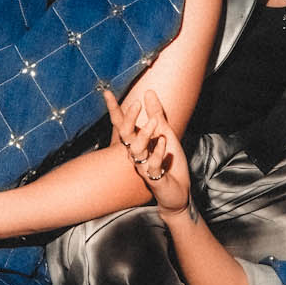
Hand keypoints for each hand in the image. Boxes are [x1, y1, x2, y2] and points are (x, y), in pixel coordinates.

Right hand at [104, 87, 190, 213]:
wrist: (178, 192)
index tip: (107, 93)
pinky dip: (158, 153)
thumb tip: (148, 92)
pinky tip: (163, 143)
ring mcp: (144, 166)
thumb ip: (157, 114)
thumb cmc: (169, 163)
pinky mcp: (154, 178)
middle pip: (125, 135)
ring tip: (156, 122)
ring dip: (145, 134)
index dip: (114, 109)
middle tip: (136, 104)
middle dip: (129, 119)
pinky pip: (152, 165)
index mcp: (137, 142)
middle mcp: (137, 153)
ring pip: (136, 150)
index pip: (122, 124)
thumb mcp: (166, 134)